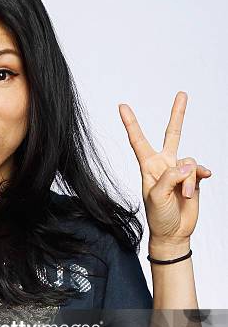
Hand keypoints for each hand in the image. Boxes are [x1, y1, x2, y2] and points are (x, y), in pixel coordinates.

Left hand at [118, 91, 211, 246]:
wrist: (174, 233)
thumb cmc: (158, 217)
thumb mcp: (156, 197)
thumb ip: (169, 178)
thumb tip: (186, 165)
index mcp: (148, 167)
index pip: (138, 140)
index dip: (131, 123)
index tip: (122, 106)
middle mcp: (164, 165)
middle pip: (172, 134)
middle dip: (178, 114)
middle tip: (182, 94)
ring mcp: (180, 171)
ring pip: (189, 161)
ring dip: (189, 180)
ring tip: (186, 195)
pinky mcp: (194, 178)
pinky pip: (200, 169)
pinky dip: (201, 176)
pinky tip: (203, 181)